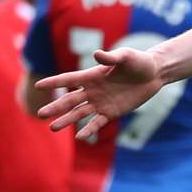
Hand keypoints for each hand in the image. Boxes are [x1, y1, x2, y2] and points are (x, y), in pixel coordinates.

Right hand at [34, 46, 163, 138]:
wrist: (153, 74)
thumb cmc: (138, 61)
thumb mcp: (125, 56)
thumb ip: (110, 57)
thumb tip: (96, 54)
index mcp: (92, 75)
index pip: (69, 79)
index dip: (54, 82)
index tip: (38, 85)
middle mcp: (93, 90)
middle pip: (70, 100)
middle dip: (55, 107)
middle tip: (40, 114)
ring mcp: (101, 102)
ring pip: (79, 113)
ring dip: (66, 120)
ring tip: (52, 127)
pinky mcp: (111, 112)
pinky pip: (97, 123)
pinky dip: (89, 130)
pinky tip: (79, 137)